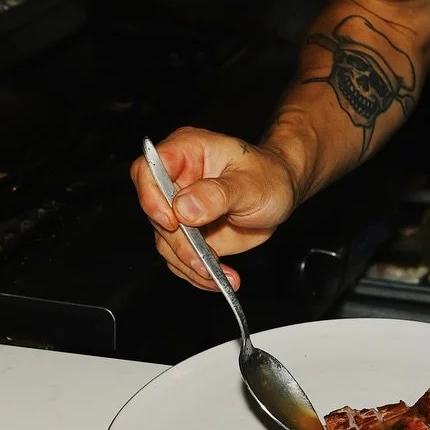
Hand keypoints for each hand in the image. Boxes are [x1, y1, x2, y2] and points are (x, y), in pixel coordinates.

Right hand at [130, 127, 300, 290]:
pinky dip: (196, 273)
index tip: (172, 222)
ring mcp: (179, 209)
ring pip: (165, 242)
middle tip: (205, 259)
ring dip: (189, 263)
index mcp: (186, 152)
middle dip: (179, 242)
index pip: (148, 170)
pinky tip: (218, 277)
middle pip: (155, 214)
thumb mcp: (251, 183)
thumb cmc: (269, 176)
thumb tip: (185, 208)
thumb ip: (218, 194)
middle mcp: (176, 180)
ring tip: (218, 273)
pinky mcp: (188, 233)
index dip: (152, 198)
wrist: (281, 194)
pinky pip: (180, 258)